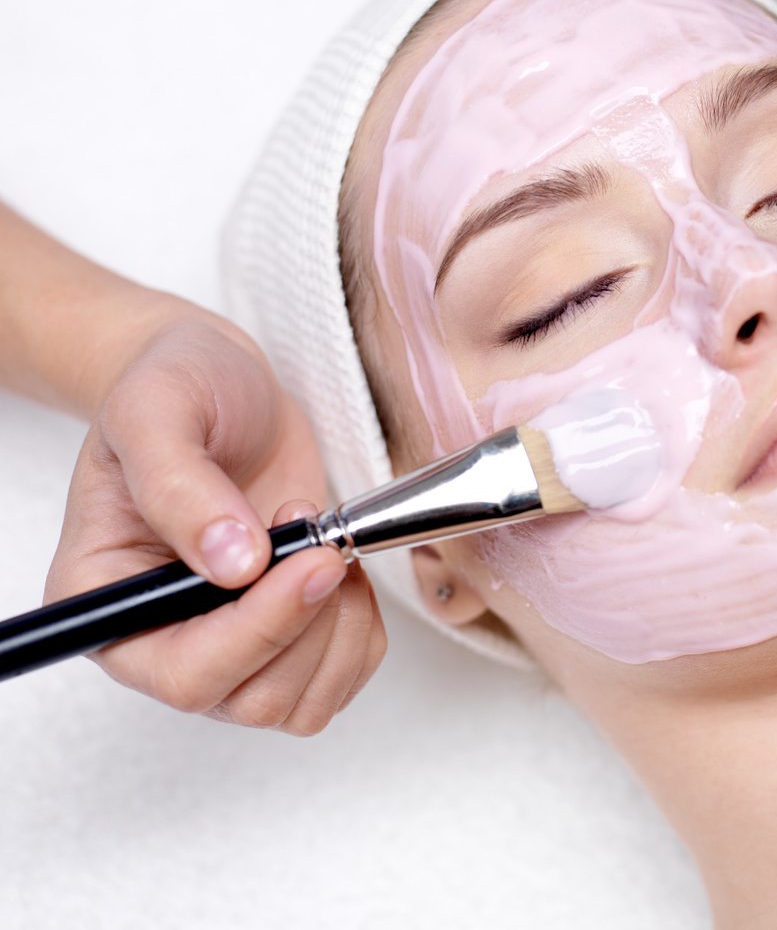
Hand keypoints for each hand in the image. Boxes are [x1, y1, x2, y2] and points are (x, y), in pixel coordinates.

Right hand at [44, 317, 385, 734]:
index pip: (184, 672)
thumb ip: (180, 486)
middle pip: (252, 698)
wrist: (222, 382)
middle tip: (320, 539)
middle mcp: (161, 642)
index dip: (259, 631)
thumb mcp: (155, 412)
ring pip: (302, 701)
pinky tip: (344, 567)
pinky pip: (340, 677)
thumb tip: (232, 565)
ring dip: (342, 627)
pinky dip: (363, 631)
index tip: (311, 563)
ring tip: (325, 543)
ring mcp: (227, 647)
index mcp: (107, 606)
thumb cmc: (175, 389)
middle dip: (310, 622)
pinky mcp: (284, 637)